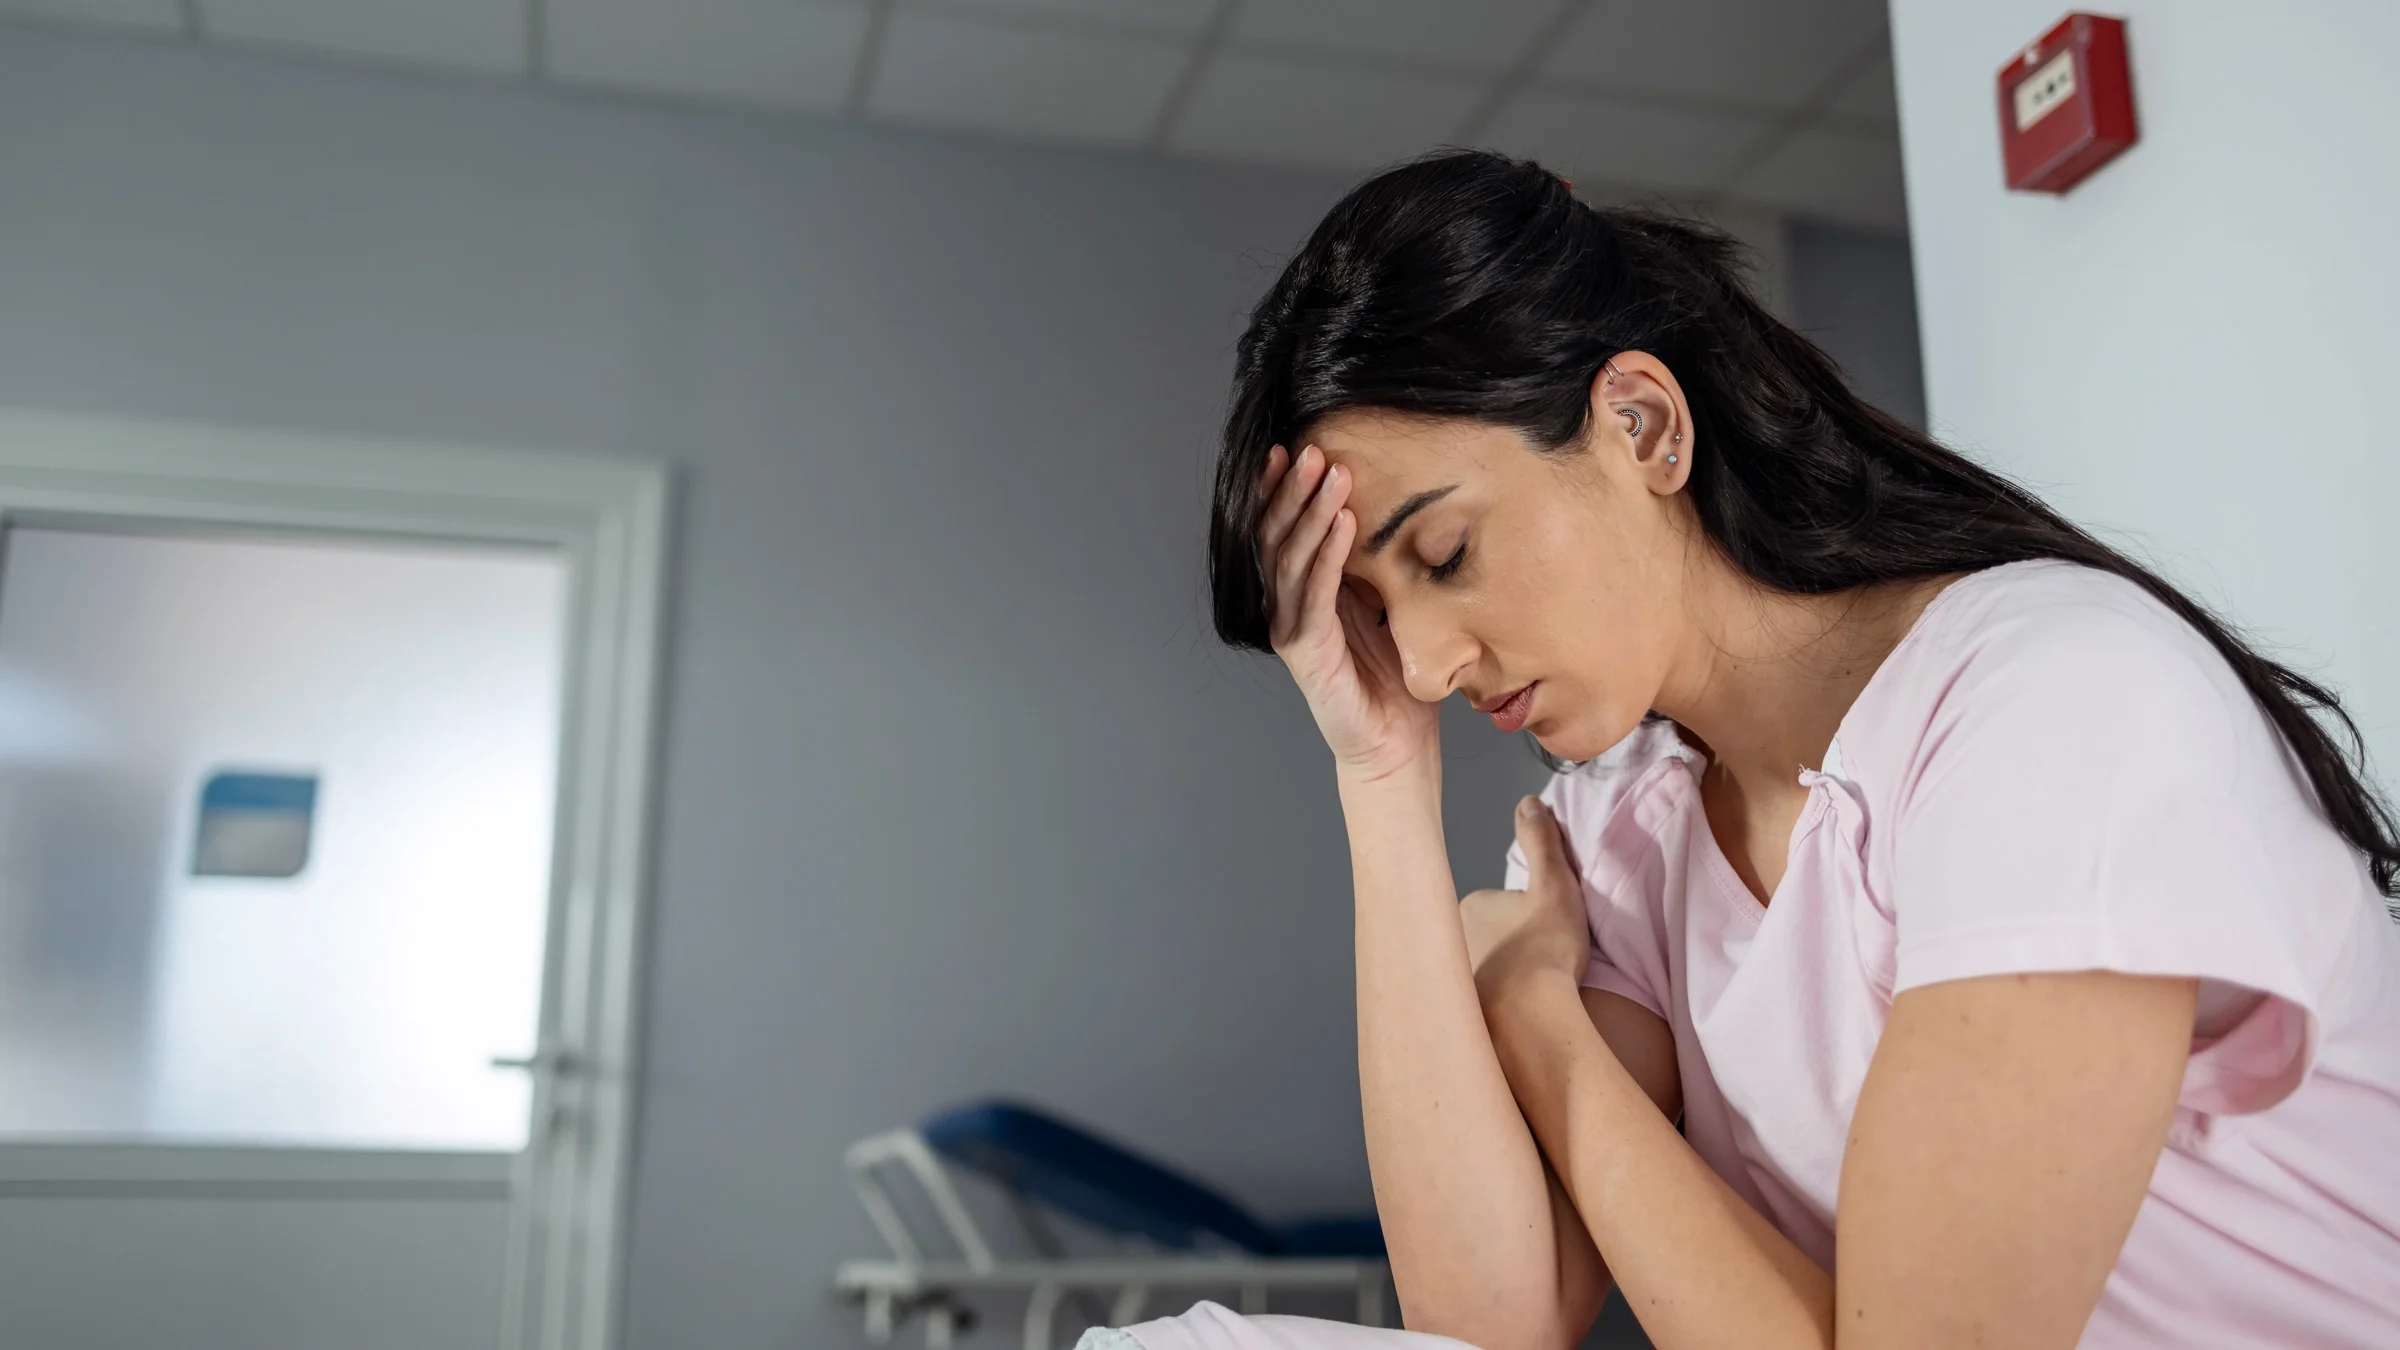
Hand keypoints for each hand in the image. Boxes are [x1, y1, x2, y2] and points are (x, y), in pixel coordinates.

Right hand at [1256, 443, 1441, 781]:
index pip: (1283, 530)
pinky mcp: (1305, 650)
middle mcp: (1287, 605)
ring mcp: (1291, 627)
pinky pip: (1315, 591)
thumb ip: (1374, 566)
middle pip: (1278, 535)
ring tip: (1331, 474)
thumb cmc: (1394, 678)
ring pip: (1291, 556)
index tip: (1293, 449)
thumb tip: (1389, 511)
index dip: (1283, 490)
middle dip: (1293, 489)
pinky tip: (1343, 523)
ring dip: (1311, 511)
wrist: (1395, 743)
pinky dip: (1327, 554)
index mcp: (1303, 592)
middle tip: (1311, 449)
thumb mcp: (1387, 606)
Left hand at [1462, 797, 1591, 1005]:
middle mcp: (1449, 939)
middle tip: (1546, 962)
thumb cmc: (1544, 948)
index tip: (1550, 931)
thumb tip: (1528, 803)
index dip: (1531, 915)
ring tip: (1540, 989)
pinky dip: (1506, 1005)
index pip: (1502, 903)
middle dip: (1516, 946)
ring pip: (1489, 968)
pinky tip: (1527, 1013)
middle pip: (1493, 936)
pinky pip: (1488, 1002)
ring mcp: (1454, 979)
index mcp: (1469, 906)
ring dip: (1512, 977)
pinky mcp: (1464, 1016)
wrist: (1530, 1019)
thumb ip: (1542, 843)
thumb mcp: (1555, 884)